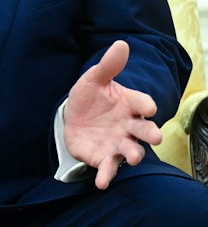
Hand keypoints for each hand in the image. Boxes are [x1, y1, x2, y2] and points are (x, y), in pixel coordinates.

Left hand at [64, 40, 162, 188]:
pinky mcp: (104, 157)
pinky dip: (106, 176)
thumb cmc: (89, 97)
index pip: (144, 104)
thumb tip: (121, 43)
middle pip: (145, 131)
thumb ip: (108, 65)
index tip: (148, 108)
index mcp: (129, 105)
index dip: (146, 106)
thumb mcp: (93, 79)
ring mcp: (118, 143)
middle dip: (150, 134)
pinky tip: (101, 183)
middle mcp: (129, 126)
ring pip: (132, 151)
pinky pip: (108, 168)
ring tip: (131, 158)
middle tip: (154, 136)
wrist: (71, 117)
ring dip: (133, 154)